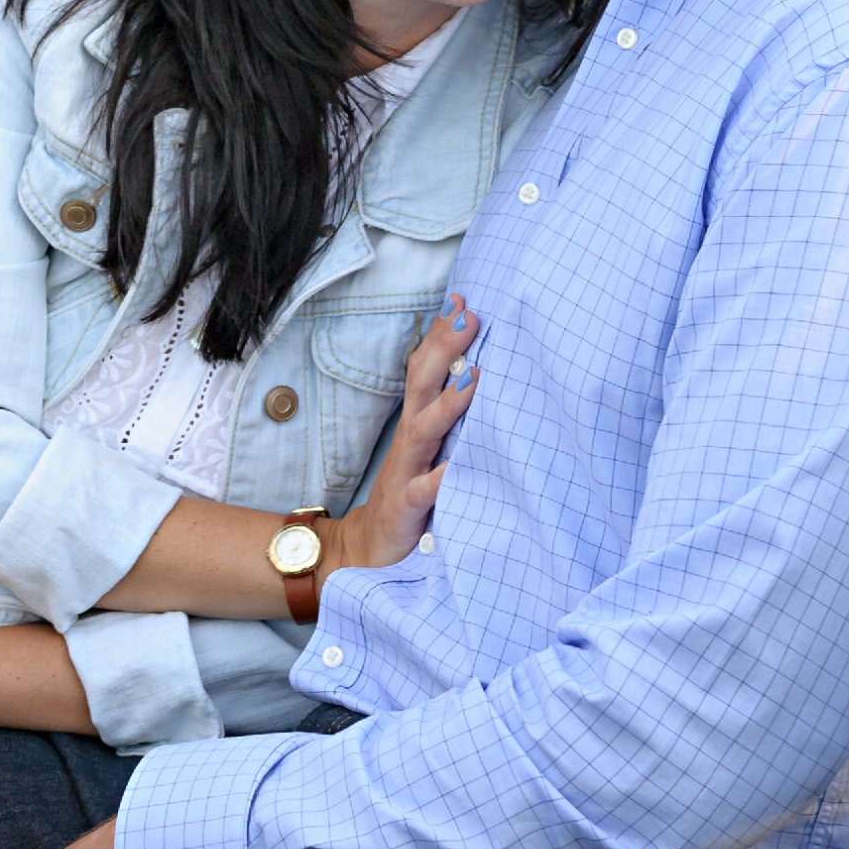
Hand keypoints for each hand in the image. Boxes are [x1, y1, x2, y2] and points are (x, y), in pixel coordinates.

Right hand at [328, 292, 477, 579]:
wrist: (369, 549)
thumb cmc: (410, 494)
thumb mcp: (429, 450)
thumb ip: (447, 417)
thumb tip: (479, 376)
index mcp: (417, 424)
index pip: (425, 369)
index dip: (440, 334)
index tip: (462, 299)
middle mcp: (410, 440)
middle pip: (422, 385)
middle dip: (444, 349)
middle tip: (469, 316)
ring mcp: (406, 471)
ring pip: (424, 429)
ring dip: (447, 402)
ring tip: (473, 377)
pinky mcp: (407, 508)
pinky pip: (424, 491)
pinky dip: (440, 478)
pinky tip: (456, 468)